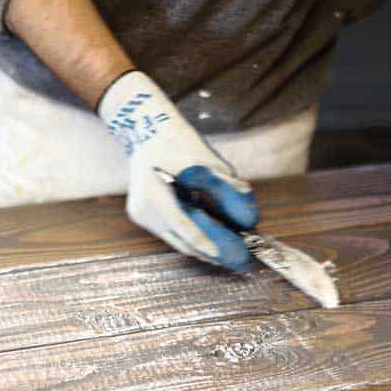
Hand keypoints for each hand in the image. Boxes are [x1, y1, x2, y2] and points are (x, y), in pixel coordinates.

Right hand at [98, 71, 258, 270]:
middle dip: (214, 251)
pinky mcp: (144, 217)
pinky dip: (194, 236)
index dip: (213, 244)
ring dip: (206, 246)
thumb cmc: (178, 142)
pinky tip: (216, 238)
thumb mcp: (208, 162)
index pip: (186, 227)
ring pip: (179, 241)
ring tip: (235, 252)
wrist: (147, 130)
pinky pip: (173, 234)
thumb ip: (228, 191)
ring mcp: (141, 216)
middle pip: (183, 241)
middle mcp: (143, 210)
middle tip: (243, 259)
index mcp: (154, 194)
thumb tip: (249, 220)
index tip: (239, 255)